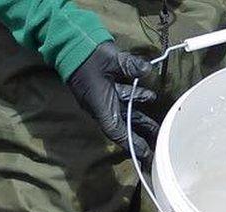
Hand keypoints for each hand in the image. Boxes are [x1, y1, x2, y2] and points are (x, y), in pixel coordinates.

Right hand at [67, 41, 159, 163]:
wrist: (69, 43)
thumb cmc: (88, 55)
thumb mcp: (111, 59)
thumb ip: (131, 66)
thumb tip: (148, 69)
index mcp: (101, 105)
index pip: (117, 131)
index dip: (131, 143)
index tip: (145, 154)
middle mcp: (102, 105)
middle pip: (124, 125)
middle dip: (140, 134)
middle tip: (156, 142)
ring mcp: (103, 97)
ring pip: (125, 112)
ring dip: (140, 119)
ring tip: (156, 125)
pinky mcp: (104, 88)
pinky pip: (122, 98)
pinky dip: (135, 99)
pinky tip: (150, 95)